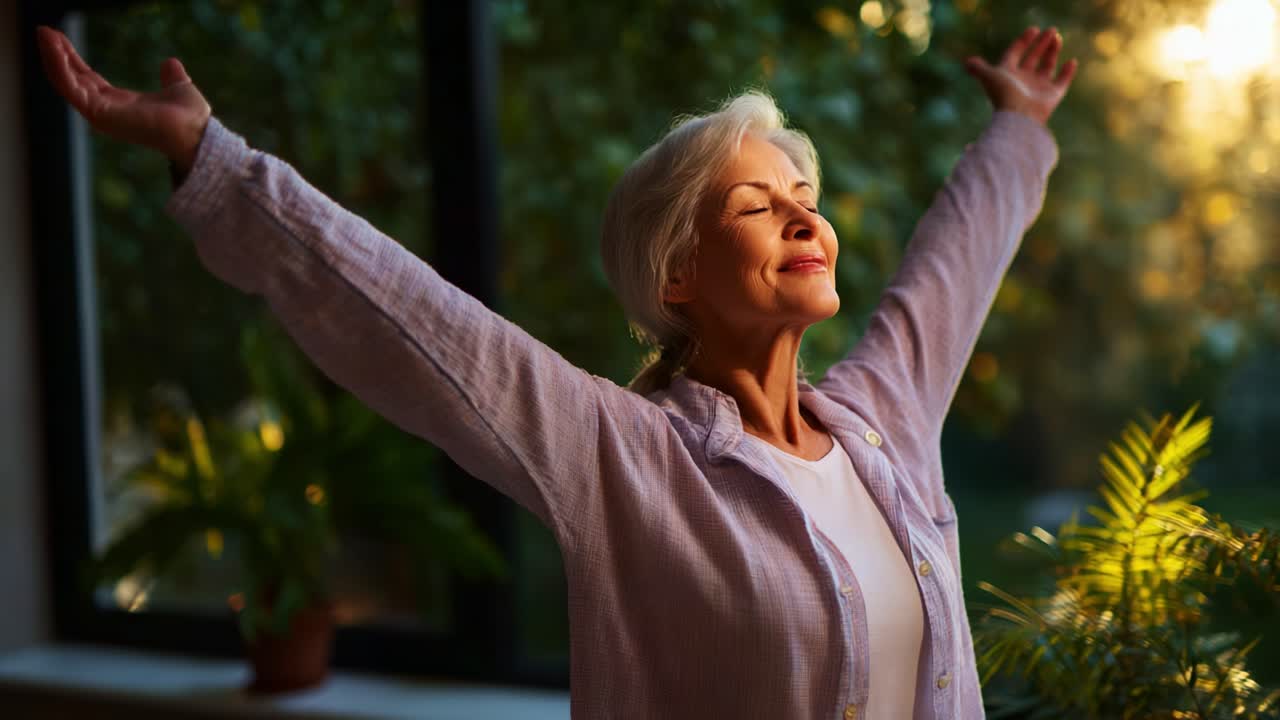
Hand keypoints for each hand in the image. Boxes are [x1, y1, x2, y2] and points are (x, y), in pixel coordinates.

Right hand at [36, 25, 211, 176]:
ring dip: (53, 57)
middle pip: (72, 79)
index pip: (87, 78)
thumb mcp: (177, 88)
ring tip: (43, 34)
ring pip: (66, 83)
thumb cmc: (191, 117)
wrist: (198, 131)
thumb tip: (170, 64)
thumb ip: (171, 77)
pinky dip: (60, 68)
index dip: (72, 59)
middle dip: (56, 54)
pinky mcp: (99, 114)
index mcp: (119, 103)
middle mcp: (106, 110)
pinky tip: (54, 48)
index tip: (59, 38)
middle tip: (44, 31)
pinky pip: (71, 88)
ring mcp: (100, 114)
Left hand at [964, 26, 1076, 125]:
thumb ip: (978, 68)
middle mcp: (1022, 81)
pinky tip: (1072, 61)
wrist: (1018, 118)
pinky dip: (1068, 72)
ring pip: (1047, 66)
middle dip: (1041, 44)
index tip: (1033, 29)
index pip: (1014, 54)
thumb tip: (967, 62)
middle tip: (1052, 30)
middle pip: (1033, 58)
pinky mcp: (1051, 97)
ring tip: (1058, 38)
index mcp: (1008, 75)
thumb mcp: (989, 77)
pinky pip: (1062, 82)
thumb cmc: (1004, 95)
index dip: (1023, 41)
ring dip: (1053, 52)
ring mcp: (1037, 89)